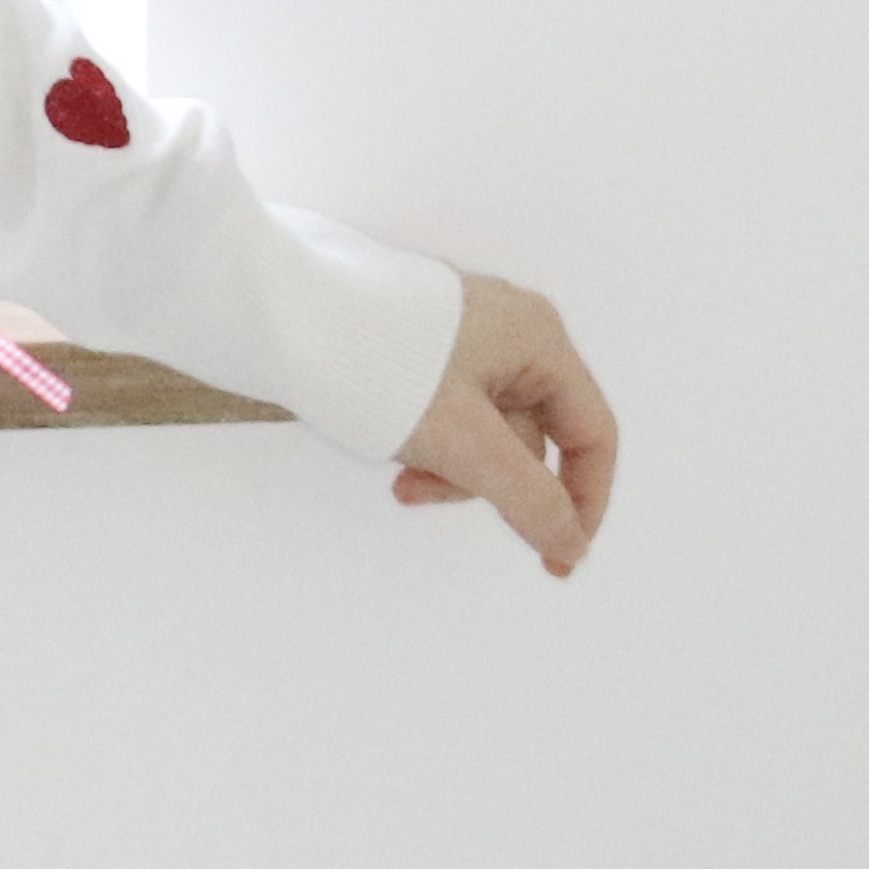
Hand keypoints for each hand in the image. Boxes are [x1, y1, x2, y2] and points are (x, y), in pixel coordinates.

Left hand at [391, 270, 614, 575]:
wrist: (275, 309)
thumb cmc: (379, 366)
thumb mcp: (464, 443)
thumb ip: (527, 498)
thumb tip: (571, 544)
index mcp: (539, 338)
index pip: (592, 433)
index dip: (584, 502)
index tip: (558, 559)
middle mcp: (509, 329)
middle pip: (529, 436)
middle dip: (481, 479)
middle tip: (419, 493)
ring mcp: (462, 335)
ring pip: (482, 430)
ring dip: (444, 464)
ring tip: (393, 469)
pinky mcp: (420, 345)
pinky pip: (445, 411)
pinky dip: (423, 439)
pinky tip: (383, 444)